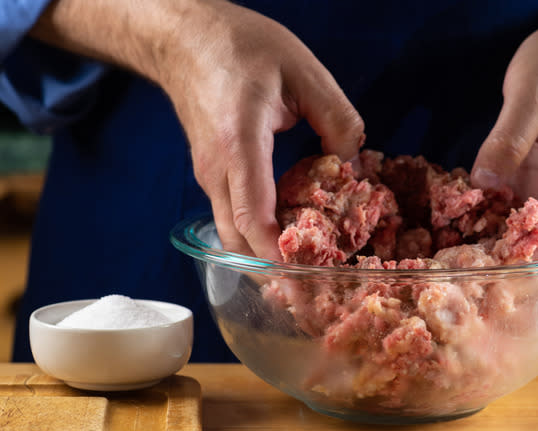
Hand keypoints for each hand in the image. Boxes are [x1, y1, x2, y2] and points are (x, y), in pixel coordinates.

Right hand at [161, 2, 364, 257]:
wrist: (184, 37)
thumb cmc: (241, 47)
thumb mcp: (304, 71)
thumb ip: (337, 118)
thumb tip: (352, 161)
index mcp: (239, 144)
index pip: (252, 217)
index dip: (279, 255)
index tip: (309, 276)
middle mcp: (216, 169)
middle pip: (237, 240)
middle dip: (273, 269)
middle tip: (313, 286)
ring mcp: (208, 174)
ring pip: (231, 233)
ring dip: (265, 254)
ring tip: (306, 266)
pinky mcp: (211, 172)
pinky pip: (231, 215)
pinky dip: (258, 233)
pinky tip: (290, 230)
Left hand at [470, 0, 537, 258]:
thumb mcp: (535, 92)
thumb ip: (510, 137)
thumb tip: (486, 184)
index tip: (514, 259)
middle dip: (515, 253)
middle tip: (472, 259)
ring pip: (523, 223)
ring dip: (494, 236)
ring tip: (457, 244)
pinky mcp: (524, 171)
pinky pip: (505, 200)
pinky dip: (483, 210)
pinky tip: (456, 212)